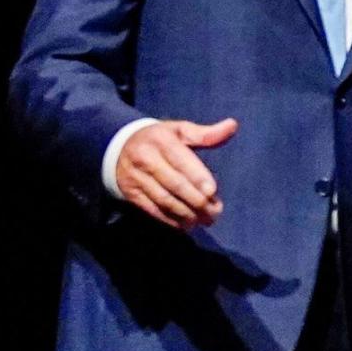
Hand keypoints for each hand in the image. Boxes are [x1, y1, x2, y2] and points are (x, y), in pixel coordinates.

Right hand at [115, 118, 238, 230]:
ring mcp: (136, 178)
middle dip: (196, 200)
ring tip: (203, 220)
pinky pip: (152, 209)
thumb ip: (206, 133)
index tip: (212, 192)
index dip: (197, 177)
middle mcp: (146, 159)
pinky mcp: (131, 193)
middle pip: (174, 184)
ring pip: (164, 199)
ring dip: (185, 213)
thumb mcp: (179, 130)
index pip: (181, 161)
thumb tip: (232, 125)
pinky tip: (185, 225)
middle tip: (215, 212)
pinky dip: (170, 219)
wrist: (119, 147)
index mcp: (161, 140)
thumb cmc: (159, 139)